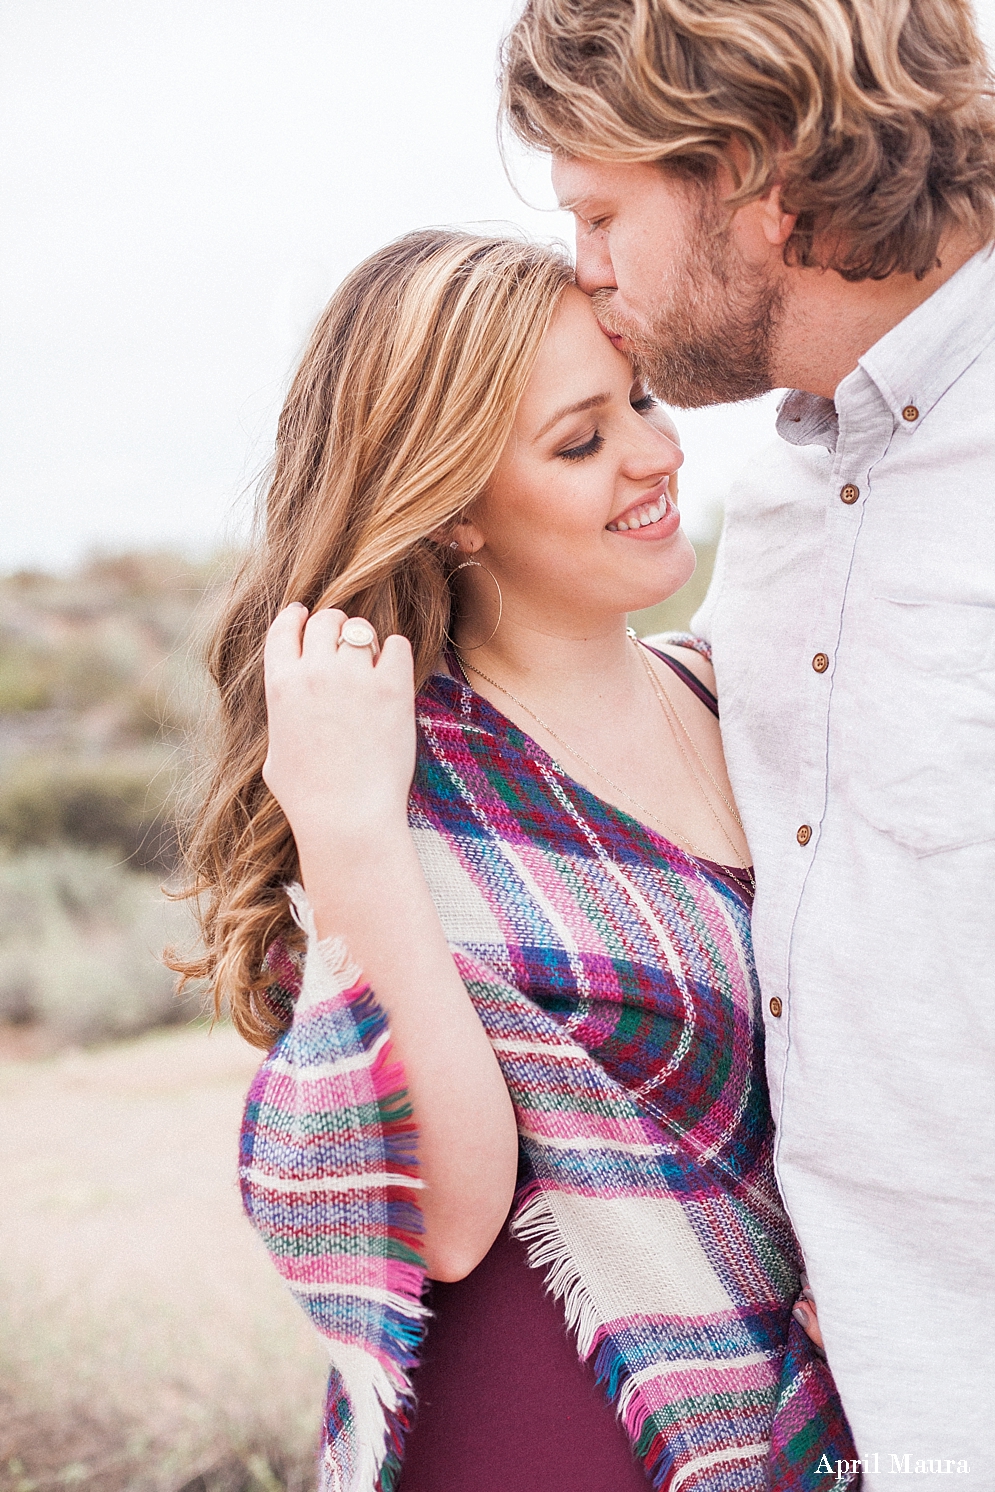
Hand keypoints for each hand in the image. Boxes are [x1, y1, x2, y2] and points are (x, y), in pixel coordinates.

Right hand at [262, 605, 415, 854]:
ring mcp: (354, 677)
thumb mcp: (274, 755)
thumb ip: (282, 720)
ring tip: (370, 660)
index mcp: (281, 685)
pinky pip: (397, 645)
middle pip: (326, 619)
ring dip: (365, 639)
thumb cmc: (308, 798)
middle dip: (334, 626)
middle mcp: (315, 672)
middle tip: (345, 642)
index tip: (303, 614)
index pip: (284, 628)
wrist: (347, 817)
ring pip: (360, 628)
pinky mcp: (392, 688)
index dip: (295, 617)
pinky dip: (395, 652)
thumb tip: (289, 709)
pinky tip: (394, 670)